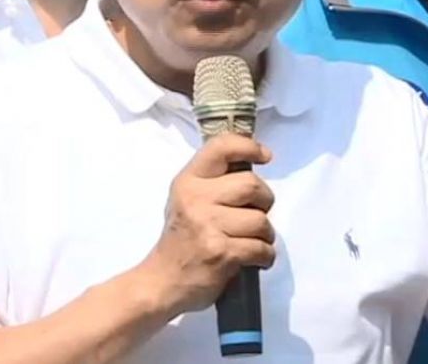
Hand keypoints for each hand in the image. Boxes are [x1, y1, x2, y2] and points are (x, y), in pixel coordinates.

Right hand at [138, 134, 274, 317]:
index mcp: (188, 181)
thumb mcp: (186, 199)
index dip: (249, 146)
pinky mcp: (221, 253)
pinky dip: (265, 256)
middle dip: (265, 201)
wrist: (162, 282)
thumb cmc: (180, 238)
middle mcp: (196, 198)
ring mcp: (208, 226)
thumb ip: (212, 181)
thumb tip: (251, 162)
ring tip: (252, 241)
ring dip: (265, 235)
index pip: (221, 147)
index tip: (265, 156)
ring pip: (260, 220)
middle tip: (256, 214)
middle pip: (251, 185)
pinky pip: (261, 248)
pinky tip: (254, 259)